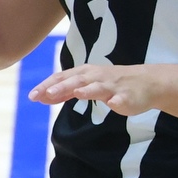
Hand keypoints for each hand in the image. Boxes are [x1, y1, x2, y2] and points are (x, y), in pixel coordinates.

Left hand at [31, 62, 170, 117]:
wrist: (146, 82)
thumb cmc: (111, 83)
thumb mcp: (85, 85)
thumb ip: (64, 91)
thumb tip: (41, 97)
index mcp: (84, 74)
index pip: (61, 78)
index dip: (47, 86)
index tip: (31, 96)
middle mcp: (96, 77)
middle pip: (76, 81)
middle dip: (61, 87)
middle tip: (46, 94)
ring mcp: (113, 86)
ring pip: (99, 87)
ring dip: (88, 90)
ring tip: (77, 93)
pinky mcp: (128, 96)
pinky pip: (123, 98)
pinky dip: (117, 100)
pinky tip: (113, 104)